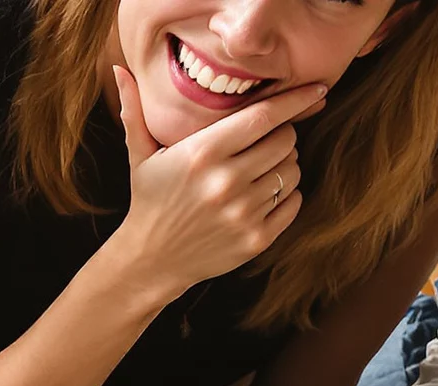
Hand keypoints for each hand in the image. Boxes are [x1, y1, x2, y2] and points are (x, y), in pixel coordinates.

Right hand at [109, 67, 324, 297]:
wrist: (149, 262)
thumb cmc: (150, 201)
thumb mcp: (140, 156)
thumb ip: (136, 112)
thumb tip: (120, 71)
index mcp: (203, 154)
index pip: (266, 115)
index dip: (296, 99)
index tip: (317, 89)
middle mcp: (225, 182)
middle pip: (286, 140)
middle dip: (282, 137)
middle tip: (262, 146)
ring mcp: (242, 213)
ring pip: (292, 170)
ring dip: (284, 167)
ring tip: (260, 174)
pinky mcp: (254, 239)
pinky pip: (293, 202)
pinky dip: (286, 196)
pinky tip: (263, 198)